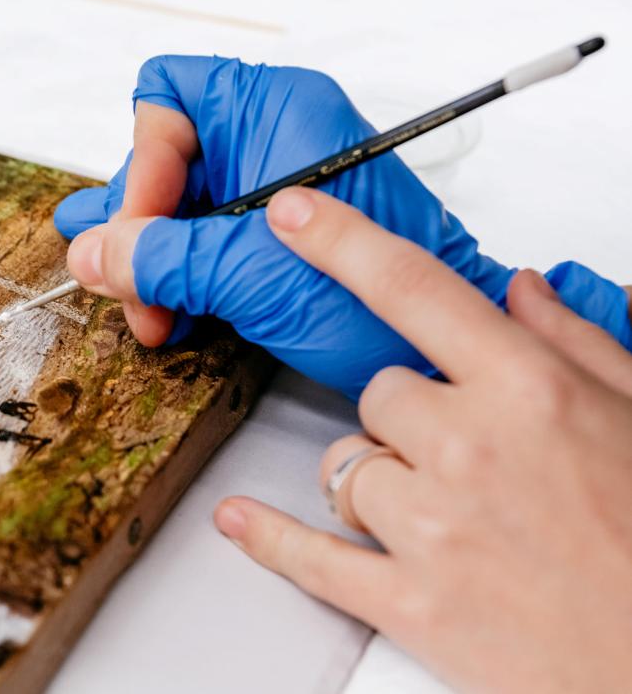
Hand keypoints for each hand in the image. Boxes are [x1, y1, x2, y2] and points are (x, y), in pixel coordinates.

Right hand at [60, 55, 631, 398]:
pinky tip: (164, 314)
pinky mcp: (270, 238)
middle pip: (164, 160)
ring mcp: (268, 189)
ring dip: (151, 263)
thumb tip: (92, 255)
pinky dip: (179, 279)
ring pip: (175, 210)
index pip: (169, 97)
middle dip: (139, 228)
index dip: (144, 161)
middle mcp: (267, 140)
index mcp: (273, 112)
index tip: (140, 228)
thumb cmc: (379, 300)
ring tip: (140, 309)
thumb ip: (164, 259)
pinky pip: (201, 244)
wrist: (438, 356)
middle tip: (123, 282)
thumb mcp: (251, 275)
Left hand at [213, 188, 631, 692]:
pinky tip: (241, 521)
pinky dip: (269, 539)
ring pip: (345, 466)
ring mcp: (432, 530)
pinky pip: (312, 558)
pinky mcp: (411, 605)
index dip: (340, 242)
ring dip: (375, 479)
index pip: (412, 288)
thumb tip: (522, 292)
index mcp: (532, 392)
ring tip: (443, 509)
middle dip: (405, 414)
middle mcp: (470, 450)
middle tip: (459, 448)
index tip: (291, 214)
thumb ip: (578, 346)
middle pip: (375, 392)